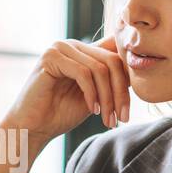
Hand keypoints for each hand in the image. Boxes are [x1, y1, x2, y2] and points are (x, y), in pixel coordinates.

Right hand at [1, 35, 130, 145]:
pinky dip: (92, 94)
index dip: (128, 80)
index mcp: (83, 51)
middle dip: (120, 93)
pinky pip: (83, 73)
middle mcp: (72, 44)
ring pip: (99, 69)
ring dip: (108, 98)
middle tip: (121, 118)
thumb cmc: (60, 114)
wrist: (31, 128)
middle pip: (112, 61)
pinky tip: (91, 110)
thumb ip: (111, 81)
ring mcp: (60, 48)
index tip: (128, 111)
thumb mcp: (95, 96)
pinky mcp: (51, 57)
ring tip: (107, 119)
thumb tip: (140, 70)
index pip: (116, 55)